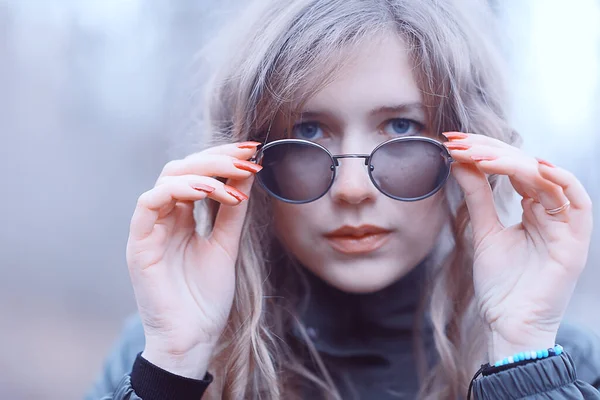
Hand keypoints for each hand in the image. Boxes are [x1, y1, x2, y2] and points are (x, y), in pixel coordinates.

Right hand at [126, 141, 261, 377]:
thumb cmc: (207, 298)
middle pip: (182, 168)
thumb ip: (232, 210)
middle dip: (217, 157)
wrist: (193, 339)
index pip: (197, 173)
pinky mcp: (139, 244)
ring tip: (235, 177)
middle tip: (247, 155)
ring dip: (204, 172)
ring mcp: (150, 229)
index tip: (253, 150)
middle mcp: (164, 218)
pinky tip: (209, 192)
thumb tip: (248, 173)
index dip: (222, 157)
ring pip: (167, 178)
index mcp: (182, 217)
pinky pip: (150, 203)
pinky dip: (180, 190)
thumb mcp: (227, 245)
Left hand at [443, 132, 592, 362]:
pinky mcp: (575, 242)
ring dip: (513, 162)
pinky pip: (578, 202)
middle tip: (459, 142)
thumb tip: (459, 162)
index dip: (486, 151)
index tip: (454, 142)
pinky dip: (561, 180)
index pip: (514, 168)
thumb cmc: (500, 284)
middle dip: (491, 151)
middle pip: (528, 167)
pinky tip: (534, 166)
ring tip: (478, 155)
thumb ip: (477, 197)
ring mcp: (566, 226)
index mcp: (535, 209)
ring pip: (548, 178)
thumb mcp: (484, 231)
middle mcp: (553, 212)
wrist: (507, 323)